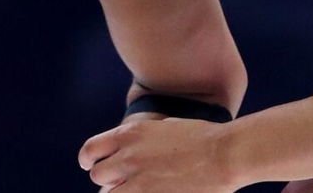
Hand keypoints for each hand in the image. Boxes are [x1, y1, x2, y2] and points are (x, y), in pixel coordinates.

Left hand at [79, 117, 238, 191]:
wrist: (224, 154)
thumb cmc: (203, 138)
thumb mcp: (165, 126)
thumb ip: (142, 139)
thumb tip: (129, 150)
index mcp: (131, 133)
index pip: (92, 149)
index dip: (89, 159)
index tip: (90, 165)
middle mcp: (128, 156)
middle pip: (98, 174)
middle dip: (107, 179)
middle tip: (120, 182)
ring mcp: (138, 181)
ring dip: (119, 192)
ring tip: (133, 190)